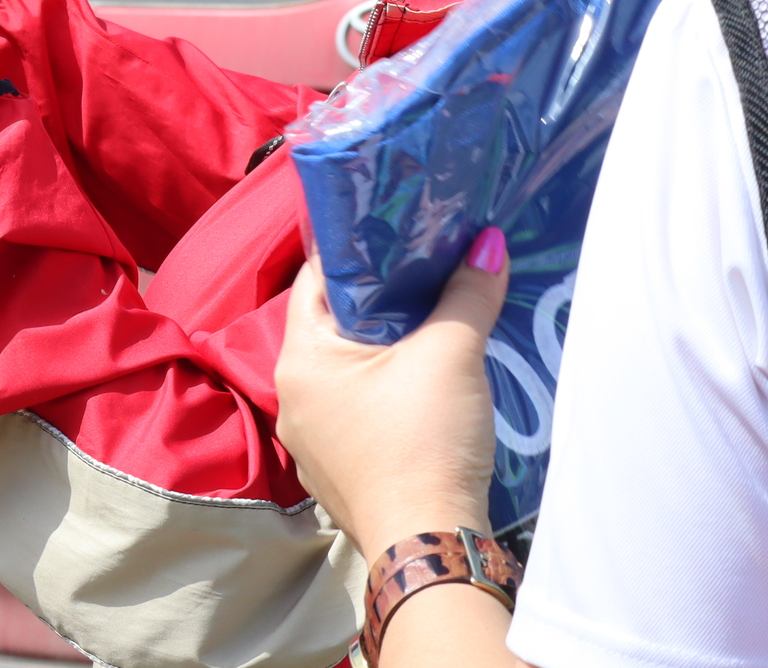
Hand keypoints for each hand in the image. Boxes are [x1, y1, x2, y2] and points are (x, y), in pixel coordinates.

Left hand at [275, 231, 510, 556]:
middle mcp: (292, 396)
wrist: (429, 546)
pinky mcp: (339, 471)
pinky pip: (357, 413)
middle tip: (425, 274)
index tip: (396, 234)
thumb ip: (467, 293)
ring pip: (348, 373)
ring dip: (385, 352)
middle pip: (333, 327)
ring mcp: (312, 440)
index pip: (316, 282)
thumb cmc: (424, 442)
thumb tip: (488, 242)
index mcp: (299, 359)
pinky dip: (386, 395)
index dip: (355, 253)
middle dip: (379, 303)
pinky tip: (424, 389)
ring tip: (431, 325)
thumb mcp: (450, 356)